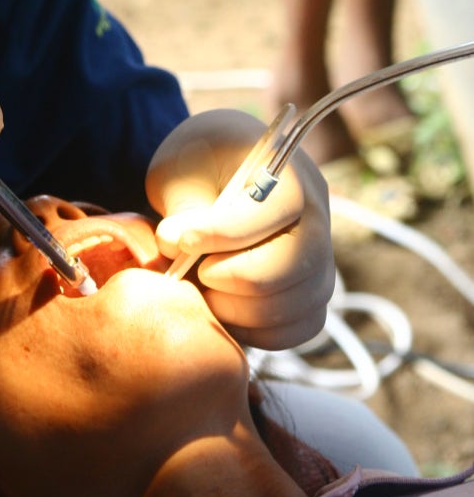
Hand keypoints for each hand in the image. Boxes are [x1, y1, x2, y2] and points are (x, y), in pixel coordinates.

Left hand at [146, 109, 332, 349]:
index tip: (182, 240)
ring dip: (241, 309)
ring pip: (299, 303)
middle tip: (195, 272)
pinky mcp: (313, 292)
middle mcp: (317, 216)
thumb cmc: (199, 165)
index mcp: (288, 174)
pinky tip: (224, 310)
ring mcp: (321, 257)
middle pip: (294, 264)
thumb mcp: (180, 170)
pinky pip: (301, 327)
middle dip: (234, 278)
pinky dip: (259, 331)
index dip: (223, 234)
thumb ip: (181, 206)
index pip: (272, 211)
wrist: (218, 173)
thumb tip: (176, 246)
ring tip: (205, 291)